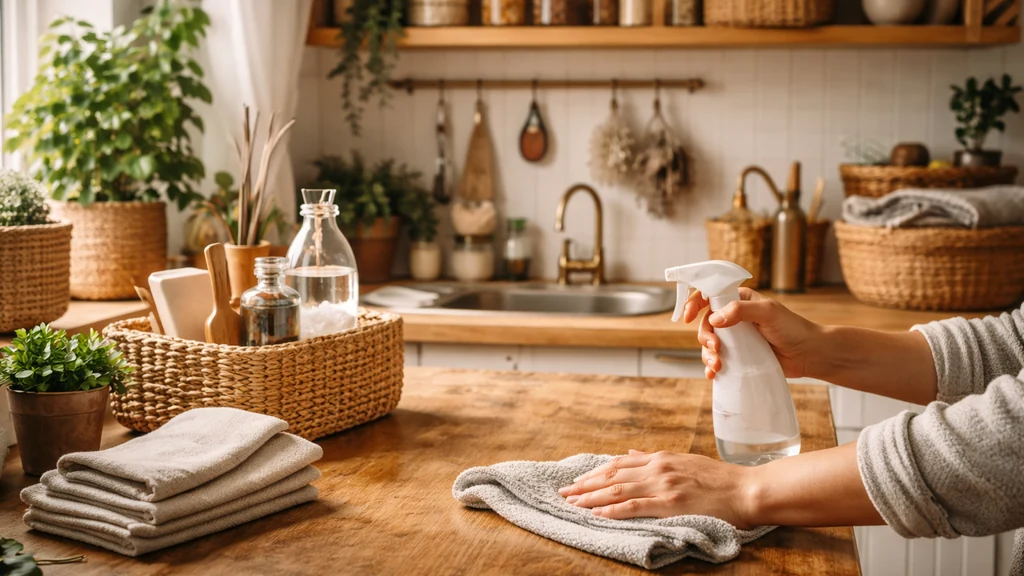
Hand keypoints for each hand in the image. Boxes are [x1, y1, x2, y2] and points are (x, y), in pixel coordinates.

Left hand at [558, 450, 755, 528]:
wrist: (746, 490)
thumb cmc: (719, 480)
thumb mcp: (684, 461)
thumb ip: (655, 459)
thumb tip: (631, 453)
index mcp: (661, 458)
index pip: (619, 464)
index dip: (595, 472)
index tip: (578, 479)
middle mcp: (658, 467)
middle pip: (612, 475)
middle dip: (585, 483)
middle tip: (564, 491)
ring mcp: (663, 485)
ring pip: (617, 489)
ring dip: (591, 496)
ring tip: (573, 502)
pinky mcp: (671, 503)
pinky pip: (634, 506)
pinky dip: (612, 509)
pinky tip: (596, 513)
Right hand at [681, 287, 820, 379]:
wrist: (809, 354)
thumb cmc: (793, 328)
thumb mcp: (768, 312)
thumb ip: (741, 310)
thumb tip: (714, 319)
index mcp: (738, 301)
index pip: (709, 296)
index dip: (694, 304)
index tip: (687, 317)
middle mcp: (733, 318)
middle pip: (705, 324)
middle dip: (705, 337)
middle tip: (715, 348)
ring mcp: (735, 339)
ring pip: (709, 344)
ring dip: (707, 355)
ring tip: (718, 366)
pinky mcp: (738, 357)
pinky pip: (717, 361)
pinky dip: (711, 368)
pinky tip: (713, 375)